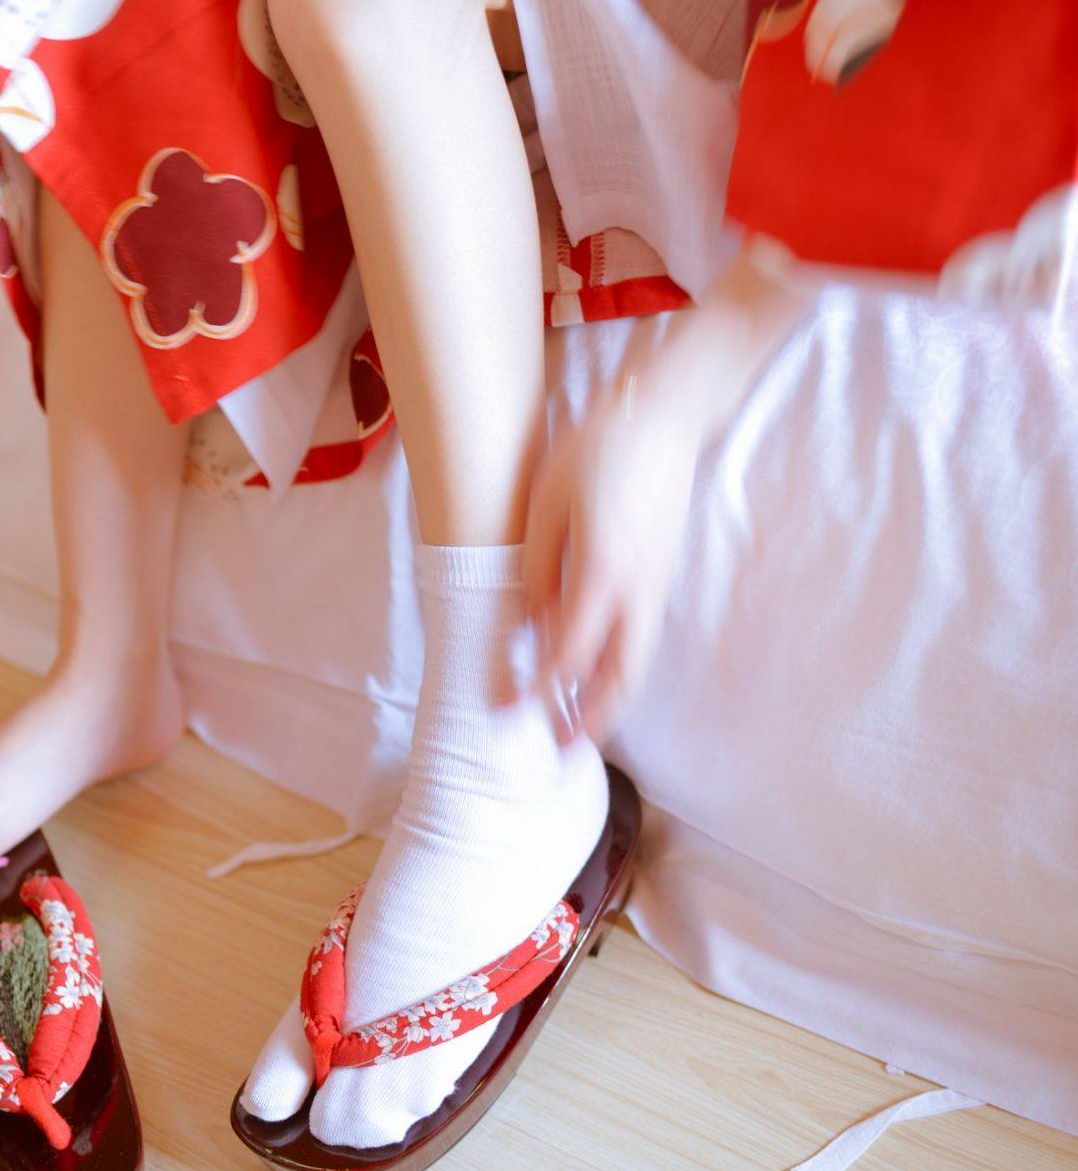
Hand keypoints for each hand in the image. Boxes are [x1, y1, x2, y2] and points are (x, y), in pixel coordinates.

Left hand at [522, 251, 807, 744]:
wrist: (663, 418)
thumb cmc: (597, 450)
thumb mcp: (548, 503)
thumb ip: (538, 571)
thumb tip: (530, 627)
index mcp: (602, 572)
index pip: (566, 653)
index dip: (536, 689)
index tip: (507, 712)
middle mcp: (637, 590)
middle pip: (618, 677)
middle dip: (588, 721)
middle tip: (558, 752)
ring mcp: (657, 585)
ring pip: (637, 663)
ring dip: (609, 702)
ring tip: (579, 729)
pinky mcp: (662, 576)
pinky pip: (642, 640)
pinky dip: (622, 671)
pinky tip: (598, 677)